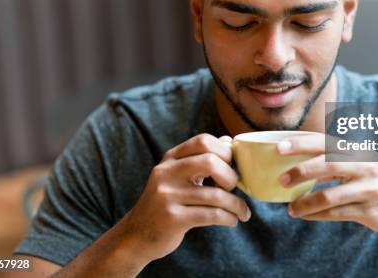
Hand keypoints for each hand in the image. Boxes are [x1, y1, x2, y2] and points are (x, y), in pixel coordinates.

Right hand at [118, 133, 250, 262]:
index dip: (225, 151)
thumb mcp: (176, 175)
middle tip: (234, 187)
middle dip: (230, 175)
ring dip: (236, 204)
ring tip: (242, 212)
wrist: (135, 236)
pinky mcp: (173, 218)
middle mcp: (166, 173)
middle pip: (210, 161)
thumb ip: (200, 158)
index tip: (232, 166)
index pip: (203, 141)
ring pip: (215, 195)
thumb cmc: (166, 202)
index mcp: (170, 159)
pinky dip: (228, 218)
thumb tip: (228, 141)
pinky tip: (233, 221)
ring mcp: (167, 196)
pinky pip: (211, 215)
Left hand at [277, 133, 377, 237]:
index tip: (279, 146)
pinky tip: (305, 216)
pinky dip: (317, 215)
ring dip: (306, 203)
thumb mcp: (365, 163)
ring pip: (329, 195)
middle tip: (281, 179)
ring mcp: (368, 189)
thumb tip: (301, 161)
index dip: (301, 143)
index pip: (325, 142)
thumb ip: (339, 160)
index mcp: (358, 151)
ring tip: (291, 208)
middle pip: (327, 164)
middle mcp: (364, 166)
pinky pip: (337, 213)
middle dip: (301, 170)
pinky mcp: (370, 211)